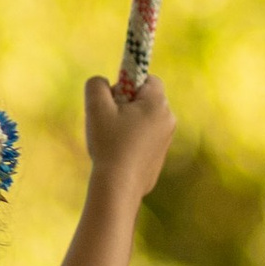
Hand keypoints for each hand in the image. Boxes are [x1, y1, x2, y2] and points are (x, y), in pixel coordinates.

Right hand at [83, 70, 175, 205]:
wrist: (119, 187)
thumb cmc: (109, 144)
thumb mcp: (95, 107)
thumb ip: (96, 84)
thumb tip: (102, 82)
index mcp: (157, 104)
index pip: (148, 78)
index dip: (128, 82)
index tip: (114, 98)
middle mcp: (168, 119)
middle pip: (146, 99)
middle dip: (127, 103)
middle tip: (109, 118)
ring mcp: (166, 140)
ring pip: (145, 119)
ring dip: (128, 122)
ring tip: (113, 139)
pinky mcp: (160, 156)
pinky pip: (146, 138)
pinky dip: (132, 140)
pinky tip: (119, 153)